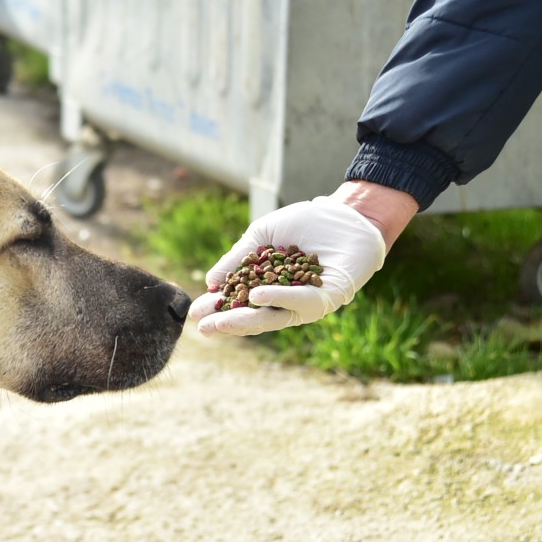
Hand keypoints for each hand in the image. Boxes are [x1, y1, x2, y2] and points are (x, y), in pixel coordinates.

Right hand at [189, 196, 387, 335]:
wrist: (346, 213)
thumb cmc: (305, 222)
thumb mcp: (261, 237)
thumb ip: (237, 258)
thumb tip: (210, 281)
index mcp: (270, 287)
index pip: (240, 302)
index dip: (218, 308)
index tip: (195, 311)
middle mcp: (287, 300)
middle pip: (254, 317)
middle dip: (228, 323)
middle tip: (203, 328)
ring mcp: (307, 302)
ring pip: (275, 317)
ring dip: (247, 320)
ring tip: (222, 321)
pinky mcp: (328, 298)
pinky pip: (302, 303)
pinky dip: (278, 299)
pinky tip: (257, 295)